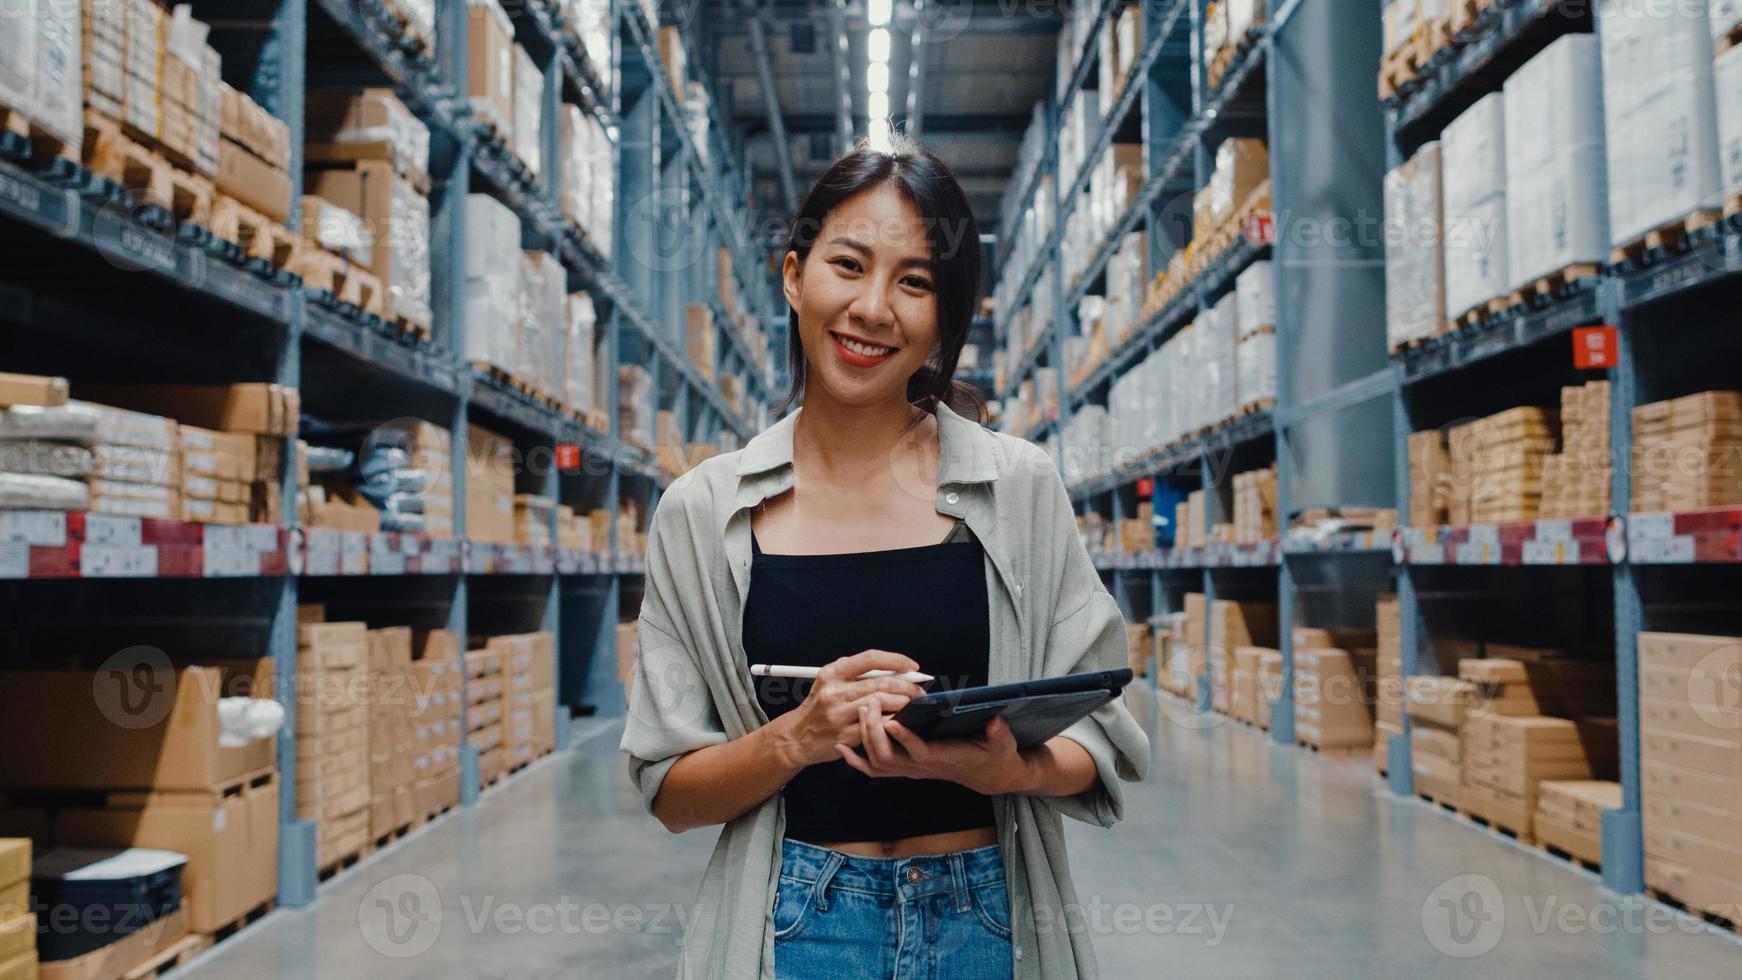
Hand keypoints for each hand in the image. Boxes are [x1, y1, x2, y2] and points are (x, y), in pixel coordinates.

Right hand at [764, 651, 926, 768]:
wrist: (797, 736)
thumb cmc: (821, 706)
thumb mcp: (830, 683)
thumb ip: (858, 674)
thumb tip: (897, 669)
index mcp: (832, 673)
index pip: (870, 659)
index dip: (896, 660)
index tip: (913, 666)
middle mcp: (833, 692)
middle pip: (881, 683)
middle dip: (907, 687)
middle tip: (920, 691)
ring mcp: (838, 715)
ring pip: (881, 704)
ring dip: (902, 704)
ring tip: (912, 705)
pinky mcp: (844, 736)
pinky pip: (876, 727)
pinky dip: (891, 722)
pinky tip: (899, 721)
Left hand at [837, 701, 1033, 796]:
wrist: (989, 775)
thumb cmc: (995, 755)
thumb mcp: (1003, 743)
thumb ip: (999, 733)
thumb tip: (996, 722)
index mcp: (945, 759)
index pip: (921, 753)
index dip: (905, 740)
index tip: (892, 721)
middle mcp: (923, 768)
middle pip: (889, 758)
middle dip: (875, 732)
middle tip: (870, 703)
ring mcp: (912, 770)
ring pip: (878, 762)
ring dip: (864, 738)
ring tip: (860, 710)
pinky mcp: (906, 769)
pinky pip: (875, 769)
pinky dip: (856, 760)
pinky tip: (842, 747)